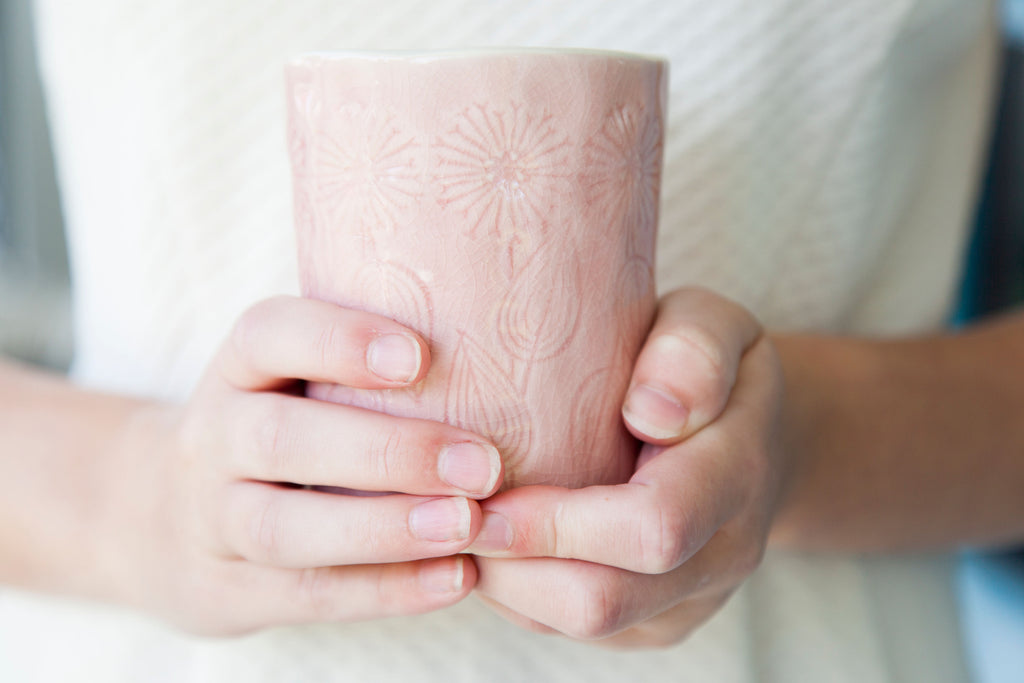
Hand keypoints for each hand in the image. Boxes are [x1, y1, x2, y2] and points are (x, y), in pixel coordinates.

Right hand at [101, 296, 502, 634]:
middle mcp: (215, 436)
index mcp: (238, 369)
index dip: (339, 342)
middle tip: (481, 464)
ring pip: (284, 527)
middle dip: (387, 452)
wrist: (170, 520)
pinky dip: (385, 590)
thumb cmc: (283, 427)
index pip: (268, 335)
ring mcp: (213, 517)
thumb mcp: (295, 380)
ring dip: (383, 529)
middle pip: (280, 439)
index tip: (419, 356)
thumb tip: (501, 342)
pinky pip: (307, 594)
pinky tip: (455, 578)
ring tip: (466, 525)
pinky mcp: (230, 588)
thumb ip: (367, 365)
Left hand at [468, 288, 784, 646]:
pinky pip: (571, 628)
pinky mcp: (650, 623)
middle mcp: (722, 557)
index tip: (482, 490)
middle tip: (445, 511)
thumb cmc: (705, 366)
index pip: (653, 527)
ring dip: (507, 581)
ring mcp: (687, 602)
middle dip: (514, 562)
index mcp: (739, 478)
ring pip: (579, 625)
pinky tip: (486, 537)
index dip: (559, 522)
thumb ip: (694, 352)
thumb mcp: (714, 326)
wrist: (749, 438)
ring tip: (455, 521)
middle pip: (604, 598)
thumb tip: (651, 414)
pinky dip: (518, 590)